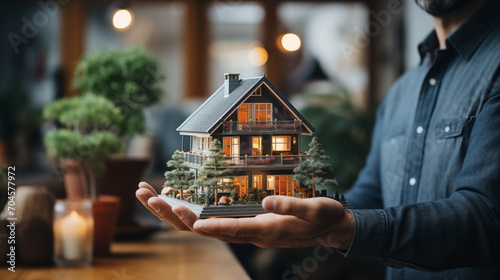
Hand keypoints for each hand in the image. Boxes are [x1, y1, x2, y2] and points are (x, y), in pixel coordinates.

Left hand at [136, 182, 352, 249]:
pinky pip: (211, 218)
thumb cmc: (323, 218)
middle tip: (147, 195)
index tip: (186, 218)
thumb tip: (264, 201)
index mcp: (264, 230)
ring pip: (202, 224)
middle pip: (203, 228)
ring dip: (174, 211)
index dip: (209, 225)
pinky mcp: (243, 221)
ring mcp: (244, 228)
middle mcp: (248, 232)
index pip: (231, 230)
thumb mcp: (315, 209)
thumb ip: (291, 206)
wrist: (327, 228)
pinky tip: (177, 197)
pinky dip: (190, 209)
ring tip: (149, 193)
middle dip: (173, 214)